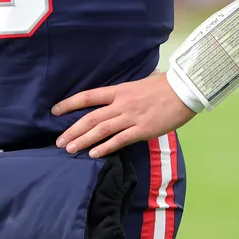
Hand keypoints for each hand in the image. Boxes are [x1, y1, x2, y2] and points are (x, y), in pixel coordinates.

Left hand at [53, 73, 197, 157]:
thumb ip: (123, 93)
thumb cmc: (163, 86)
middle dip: (72, 130)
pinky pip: (120, 140)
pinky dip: (105, 147)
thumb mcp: (138, 85)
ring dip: (83, 140)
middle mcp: (121, 104)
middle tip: (58, 141)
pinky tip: (94, 154)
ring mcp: (131, 117)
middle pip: (90, 117)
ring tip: (69, 149)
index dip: (69, 103)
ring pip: (101, 130)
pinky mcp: (143, 130)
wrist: (184, 90)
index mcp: (119, 90)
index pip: (88, 97)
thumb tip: (112, 98)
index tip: (55, 111)